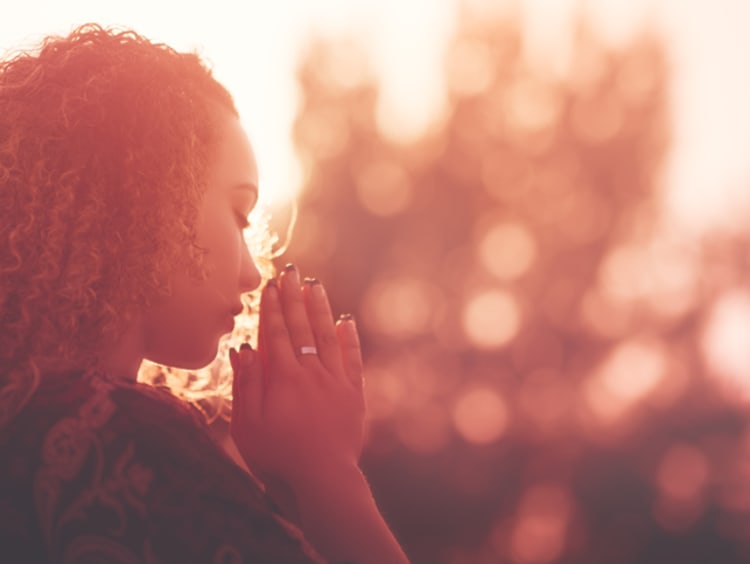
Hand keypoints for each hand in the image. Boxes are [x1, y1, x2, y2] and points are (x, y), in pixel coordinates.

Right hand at [229, 265, 365, 489]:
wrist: (322, 480)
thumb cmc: (277, 457)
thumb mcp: (248, 425)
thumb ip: (246, 384)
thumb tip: (243, 348)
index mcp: (283, 378)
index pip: (276, 333)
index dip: (272, 307)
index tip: (270, 285)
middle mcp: (311, 372)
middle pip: (301, 327)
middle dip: (294, 297)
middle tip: (291, 272)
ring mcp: (335, 382)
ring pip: (327, 336)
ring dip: (320, 308)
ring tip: (316, 285)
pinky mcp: (353, 395)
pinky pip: (352, 359)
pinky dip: (349, 338)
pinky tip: (346, 320)